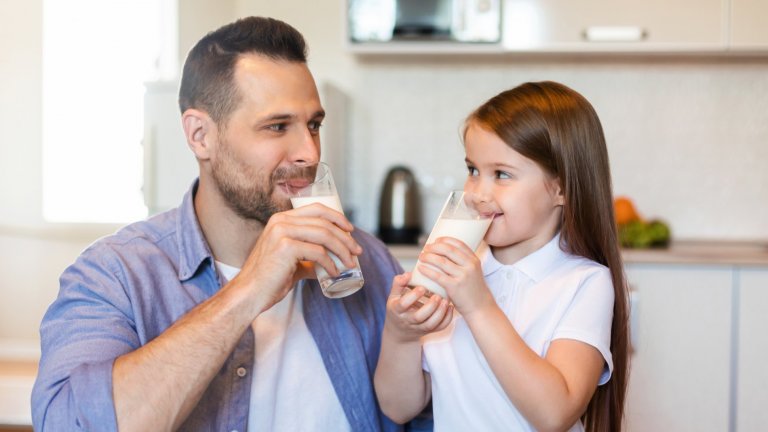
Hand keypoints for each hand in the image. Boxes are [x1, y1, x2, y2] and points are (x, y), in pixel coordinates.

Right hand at [236, 203, 362, 312]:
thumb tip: (329, 264)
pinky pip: (318, 252)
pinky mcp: (286, 247)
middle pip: (324, 222)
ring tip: (350, 263)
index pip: (316, 209)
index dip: (337, 217)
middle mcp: (281, 221)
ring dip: (342, 250)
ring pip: (324, 235)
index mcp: (281, 219)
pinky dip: (330, 263)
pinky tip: (334, 272)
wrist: (249, 294)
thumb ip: (307, 259)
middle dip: (345, 237)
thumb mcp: (290, 262)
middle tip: (356, 251)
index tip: (351, 231)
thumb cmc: (268, 280)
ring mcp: (282, 232)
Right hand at [383, 273, 453, 342]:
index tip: (422, 287)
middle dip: (429, 306)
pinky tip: (450, 308)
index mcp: (397, 309)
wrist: (399, 330)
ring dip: (439, 313)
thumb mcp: (394, 295)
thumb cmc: (397, 307)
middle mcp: (407, 320)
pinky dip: (446, 319)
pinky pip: (438, 328)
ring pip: (430, 324)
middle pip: (418, 317)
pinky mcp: (428, 331)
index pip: (403, 304)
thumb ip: (399, 283)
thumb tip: (409, 274)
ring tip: (445, 301)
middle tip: (437, 296)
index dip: (413, 296)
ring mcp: (418, 327)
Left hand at [416, 237, 494, 317]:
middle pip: (448, 250)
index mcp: (474, 260)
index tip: (436, 240)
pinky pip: (437, 276)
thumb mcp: (474, 273)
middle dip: (434, 247)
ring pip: (441, 261)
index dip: (445, 240)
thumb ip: (463, 263)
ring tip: (421, 257)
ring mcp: (462, 276)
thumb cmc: (473, 290)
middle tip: (426, 248)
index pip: (459, 244)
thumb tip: (444, 254)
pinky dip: (427, 270)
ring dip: (428, 257)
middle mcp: (469, 266)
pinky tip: (421, 268)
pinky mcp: (454, 287)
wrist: (480, 308)